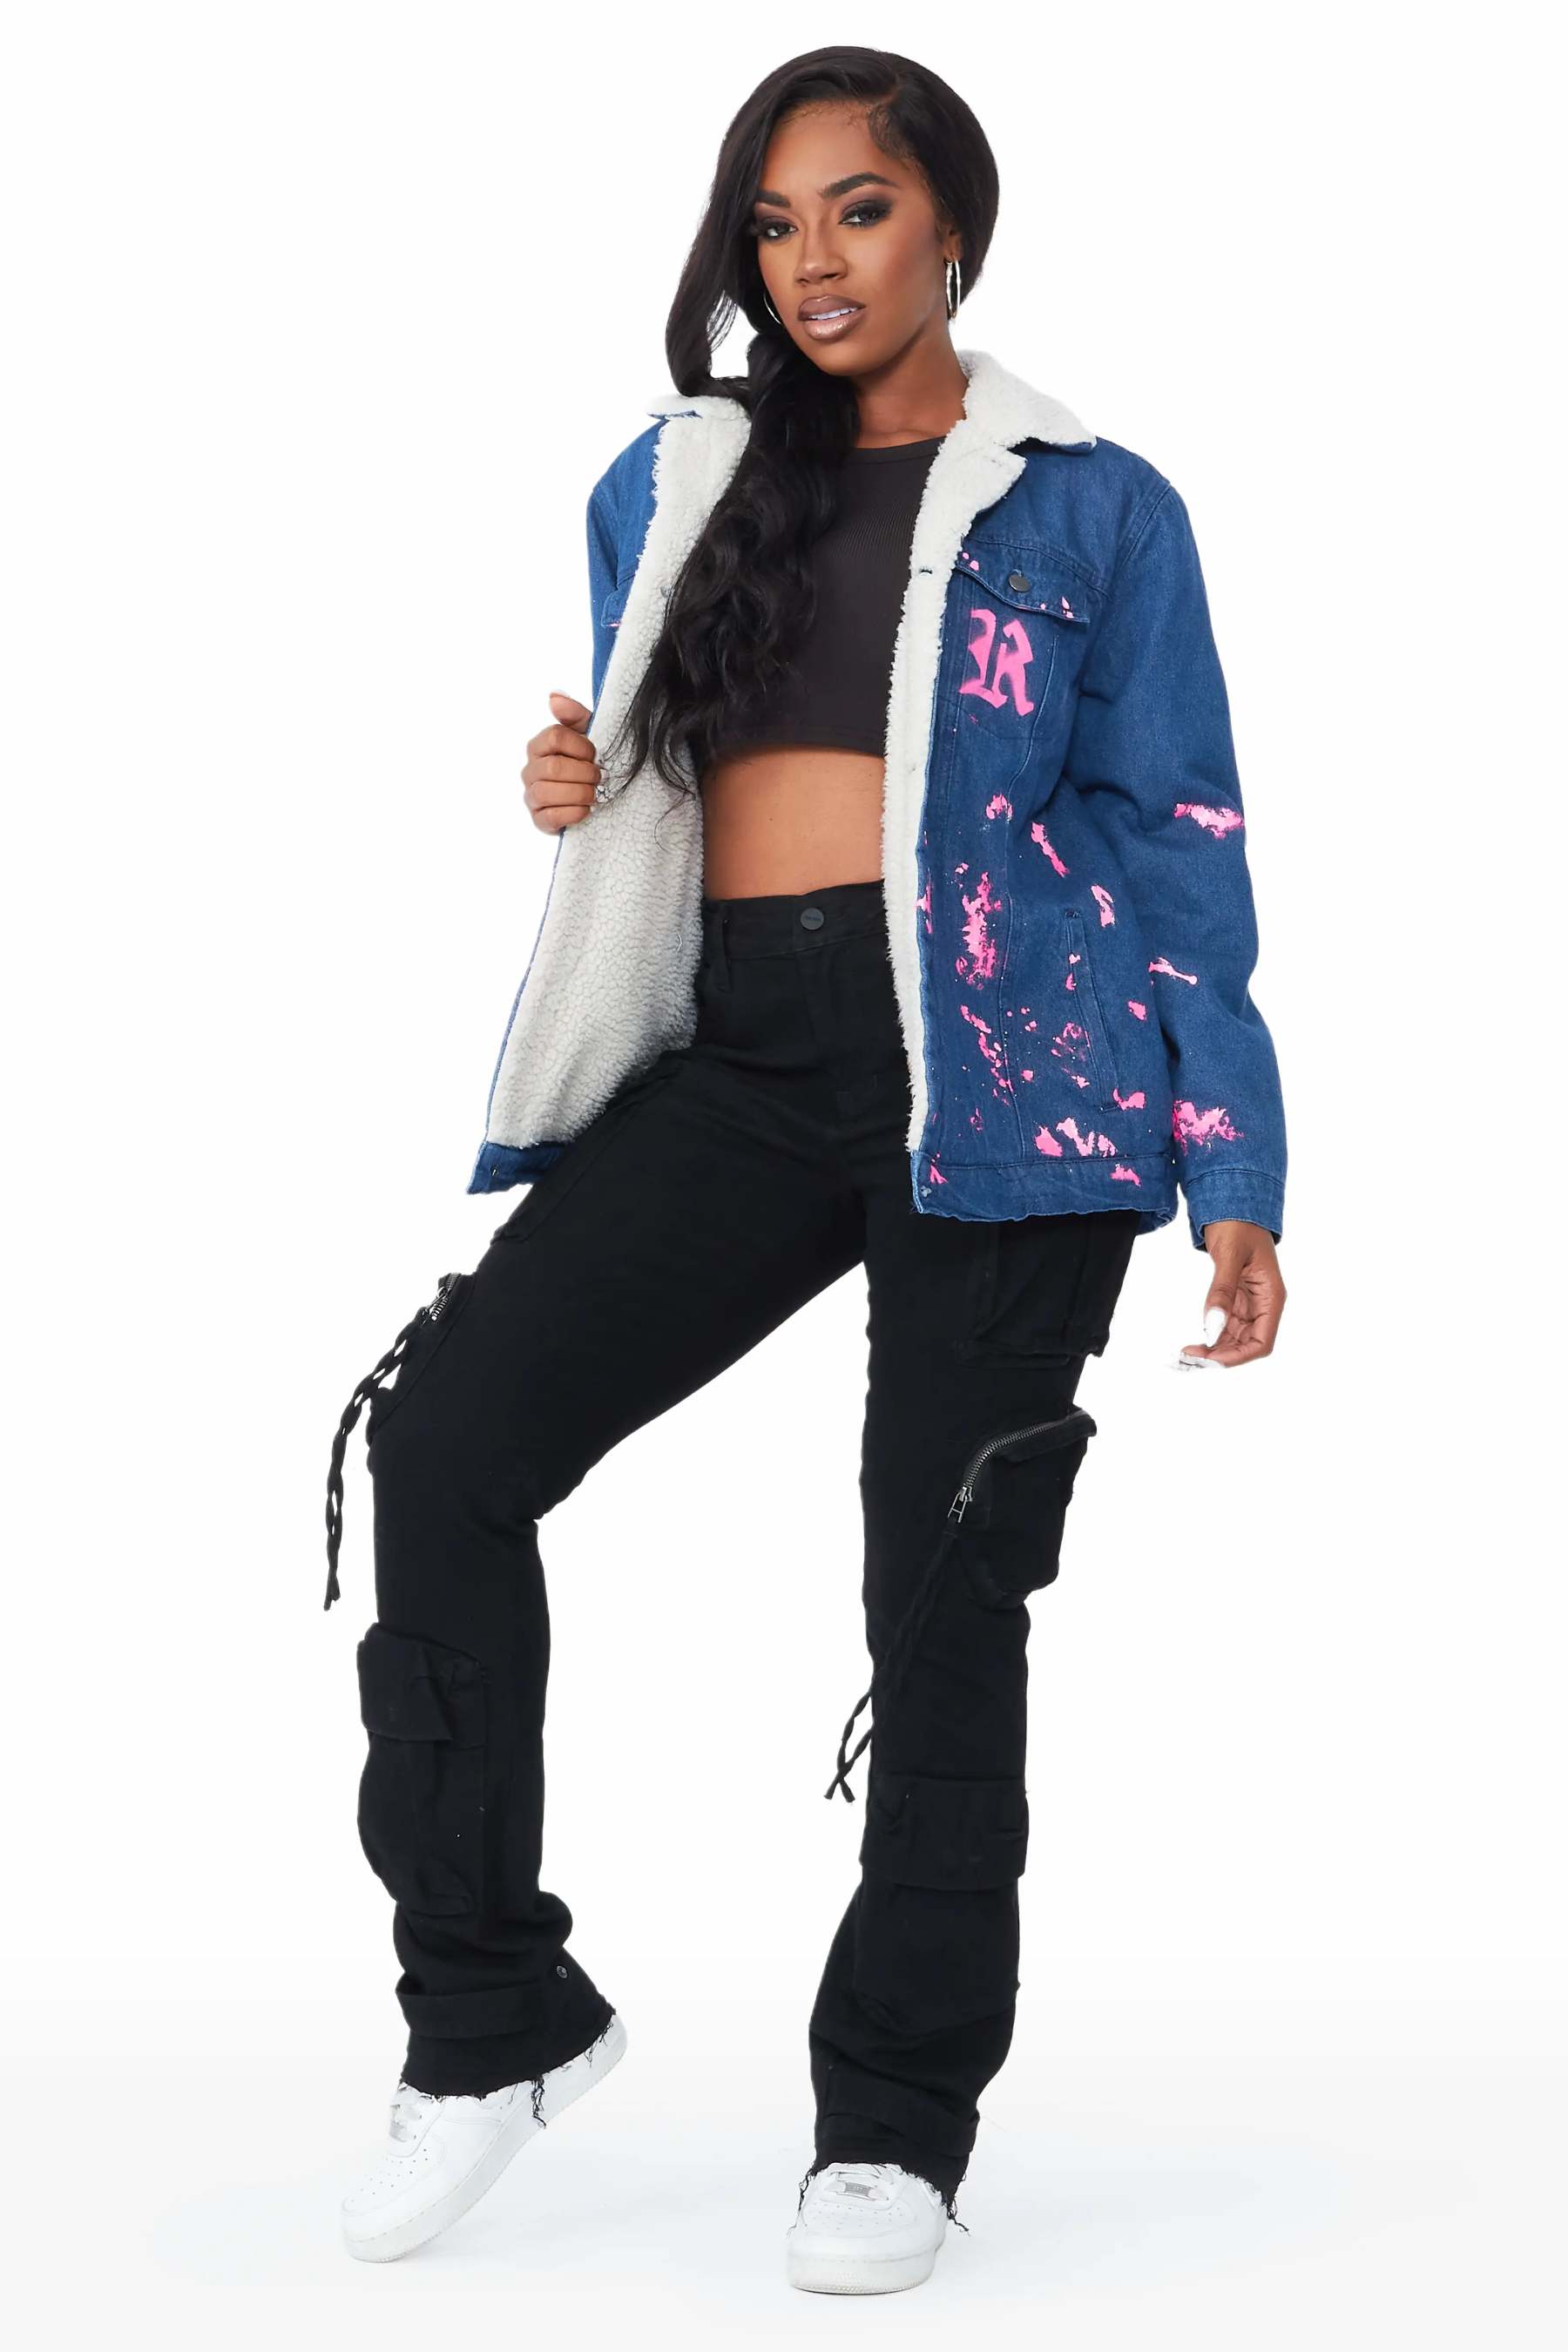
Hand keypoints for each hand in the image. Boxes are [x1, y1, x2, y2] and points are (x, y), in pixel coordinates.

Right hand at [522, 691, 599, 832]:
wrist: (597, 796)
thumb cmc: (590, 762)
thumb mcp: (589, 734)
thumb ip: (575, 714)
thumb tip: (554, 696)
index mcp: (539, 746)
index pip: (554, 737)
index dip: (580, 746)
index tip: (595, 754)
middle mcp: (530, 770)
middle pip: (553, 767)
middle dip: (583, 773)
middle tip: (600, 777)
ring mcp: (532, 796)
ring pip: (548, 792)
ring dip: (579, 793)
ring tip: (595, 794)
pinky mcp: (539, 820)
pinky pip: (550, 817)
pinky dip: (573, 813)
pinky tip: (587, 810)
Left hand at [1177, 1221, 1285, 1369]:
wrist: (1233, 1203)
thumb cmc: (1238, 1223)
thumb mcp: (1229, 1256)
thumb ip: (1222, 1291)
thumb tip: (1212, 1326)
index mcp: (1271, 1296)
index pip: (1262, 1342)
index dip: (1238, 1356)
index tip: (1210, 1359)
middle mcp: (1262, 1304)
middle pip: (1246, 1344)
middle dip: (1221, 1356)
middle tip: (1189, 1358)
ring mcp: (1248, 1303)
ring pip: (1234, 1338)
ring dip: (1214, 1349)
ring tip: (1187, 1354)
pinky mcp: (1234, 1298)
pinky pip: (1225, 1325)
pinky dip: (1210, 1335)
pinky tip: (1194, 1341)